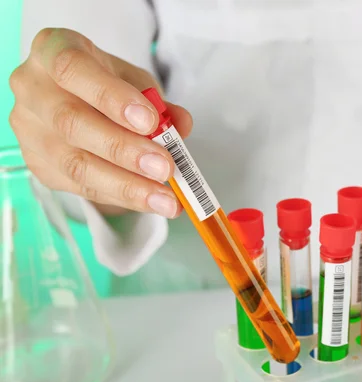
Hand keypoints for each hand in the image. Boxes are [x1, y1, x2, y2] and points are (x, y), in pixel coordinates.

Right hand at [9, 28, 192, 217]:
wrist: (79, 98)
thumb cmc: (106, 83)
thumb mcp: (135, 81)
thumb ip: (158, 102)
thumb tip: (181, 124)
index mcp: (53, 50)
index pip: (73, 70)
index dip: (112, 98)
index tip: (149, 122)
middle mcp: (32, 89)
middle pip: (71, 123)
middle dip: (124, 150)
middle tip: (164, 167)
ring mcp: (30, 131)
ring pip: (75, 164)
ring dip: (126, 185)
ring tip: (164, 198)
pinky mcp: (39, 165)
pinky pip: (81, 186)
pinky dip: (121, 196)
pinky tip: (149, 201)